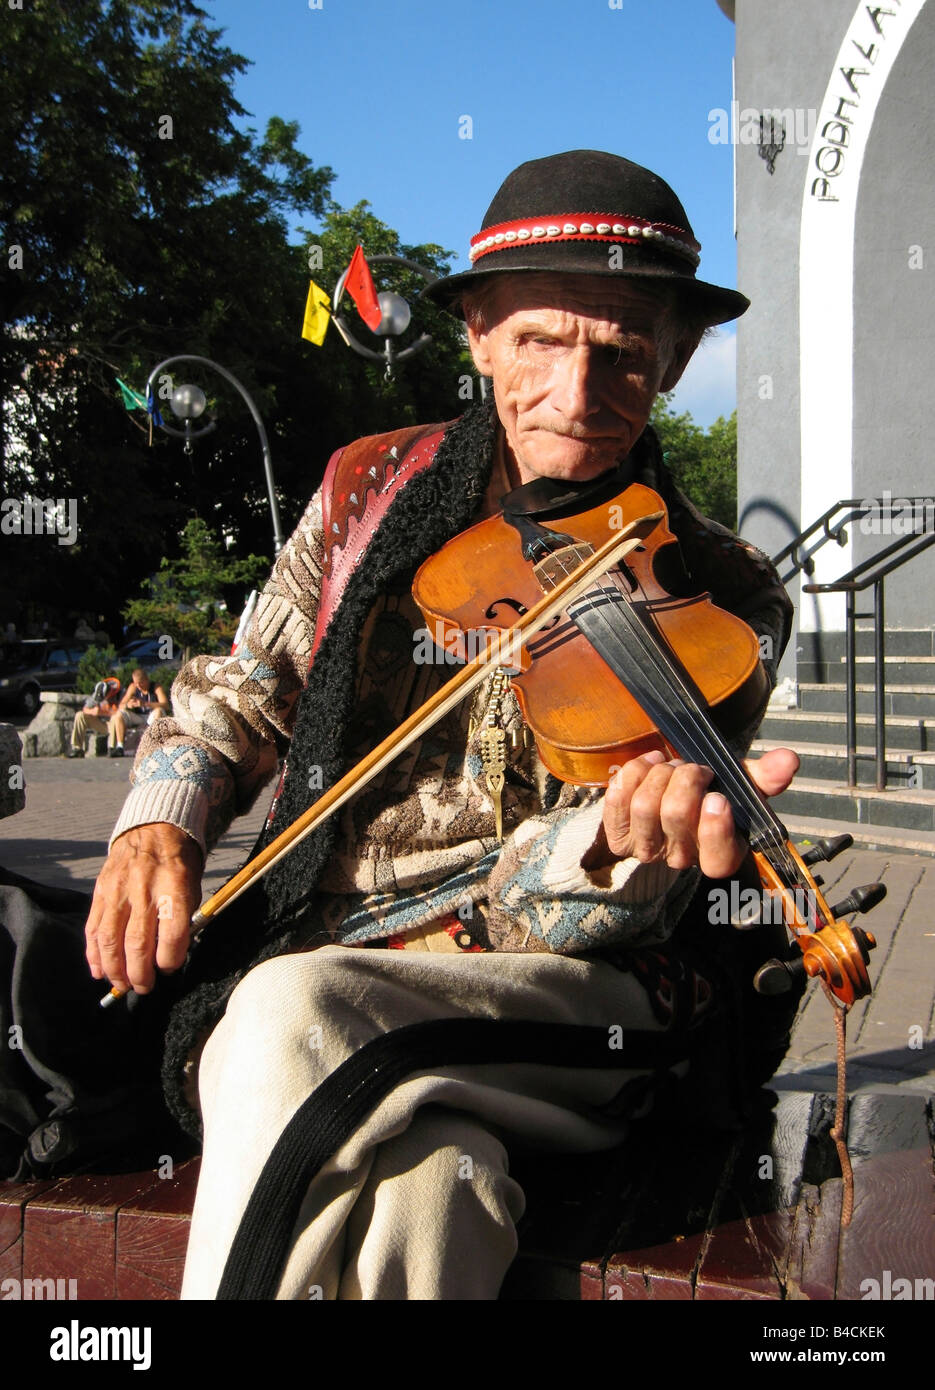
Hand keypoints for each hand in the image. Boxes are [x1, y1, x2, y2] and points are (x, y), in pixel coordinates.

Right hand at [85, 824, 202, 993]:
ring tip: (123, 985)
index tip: (169, 968)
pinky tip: (100, 971)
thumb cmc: (179, 863)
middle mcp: (143, 888)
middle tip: (144, 987)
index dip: (170, 959)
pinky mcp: (100, 891)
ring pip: (109, 940)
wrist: (154, 829)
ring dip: (115, 970)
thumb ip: (184, 919)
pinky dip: (94, 955)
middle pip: (137, 942)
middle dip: (140, 974)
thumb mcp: (194, 885)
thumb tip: (170, 958)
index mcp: (174, 885)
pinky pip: (92, 929)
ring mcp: (118, 890)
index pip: (171, 933)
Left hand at [595, 747, 798, 877]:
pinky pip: (619, 799)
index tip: (717, 797)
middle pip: (676, 816)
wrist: (665, 797)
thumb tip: (788, 761)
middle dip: (685, 779)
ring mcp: (647, 849)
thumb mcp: (739, 786)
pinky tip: (648, 765)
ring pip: (645, 806)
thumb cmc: (707, 794)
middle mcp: (681, 857)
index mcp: (718, 853)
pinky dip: (634, 772)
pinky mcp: (619, 836)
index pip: (718, 859)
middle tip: (692, 769)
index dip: (715, 829)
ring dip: (659, 774)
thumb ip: (765, 776)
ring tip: (670, 766)